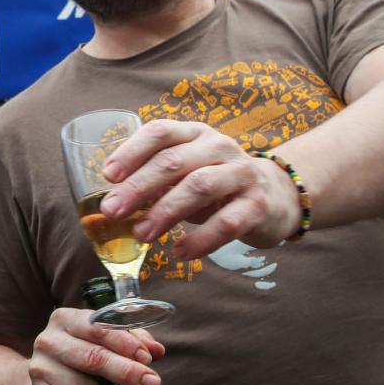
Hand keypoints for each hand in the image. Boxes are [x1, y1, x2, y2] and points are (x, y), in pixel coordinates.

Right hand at [27, 306, 164, 384]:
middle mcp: (48, 341)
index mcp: (64, 320)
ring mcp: (41, 370)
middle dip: (126, 372)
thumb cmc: (82, 356)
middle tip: (151, 382)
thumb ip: (132, 340)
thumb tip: (156, 350)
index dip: (125, 343)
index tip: (147, 358)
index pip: (97, 327)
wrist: (44, 380)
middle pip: (92, 358)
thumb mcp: (104, 340)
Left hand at [99, 119, 302, 257]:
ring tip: (142, 234)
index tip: (108, 175)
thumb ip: (156, 179)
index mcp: (195, 134)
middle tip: (113, 211)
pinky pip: (227, 222)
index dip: (131, 151)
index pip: (160, 132)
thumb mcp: (187, 172)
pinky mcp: (258, 205)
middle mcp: (219, 147)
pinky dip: (201, 239)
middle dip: (138, 187)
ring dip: (165, 212)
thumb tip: (114, 201)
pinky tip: (180, 252)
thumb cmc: (216, 183)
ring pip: (199, 187)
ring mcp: (241, 174)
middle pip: (173, 162)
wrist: (276, 196)